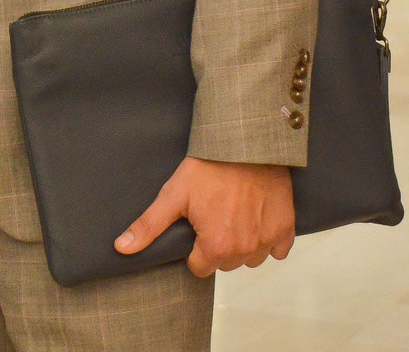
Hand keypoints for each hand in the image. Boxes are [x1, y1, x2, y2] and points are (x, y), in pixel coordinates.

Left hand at [116, 158, 295, 277]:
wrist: (246, 142)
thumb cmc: (210, 166)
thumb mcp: (173, 194)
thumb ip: (149, 226)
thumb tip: (122, 248)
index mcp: (216, 246)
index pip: (200, 267)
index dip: (195, 247)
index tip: (197, 225)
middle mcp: (245, 249)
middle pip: (226, 263)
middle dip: (218, 245)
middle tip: (215, 214)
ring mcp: (268, 239)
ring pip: (251, 258)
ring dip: (244, 244)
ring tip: (235, 214)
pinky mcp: (286, 228)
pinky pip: (278, 249)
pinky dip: (269, 238)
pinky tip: (257, 218)